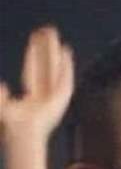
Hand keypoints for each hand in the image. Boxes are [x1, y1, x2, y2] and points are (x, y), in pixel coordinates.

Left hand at [0, 26, 73, 142]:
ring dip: (57, 55)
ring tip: (58, 38)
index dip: (32, 58)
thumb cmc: (11, 127)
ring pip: (56, 70)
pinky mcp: (62, 98)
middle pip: (46, 69)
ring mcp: (55, 99)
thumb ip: (2, 98)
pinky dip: (66, 65)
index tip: (33, 43)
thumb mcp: (3, 108)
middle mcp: (46, 98)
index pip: (32, 74)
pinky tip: (66, 52)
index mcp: (33, 101)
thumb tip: (4, 85)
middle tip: (46, 33)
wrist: (22, 135)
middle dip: (46, 52)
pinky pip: (64, 76)